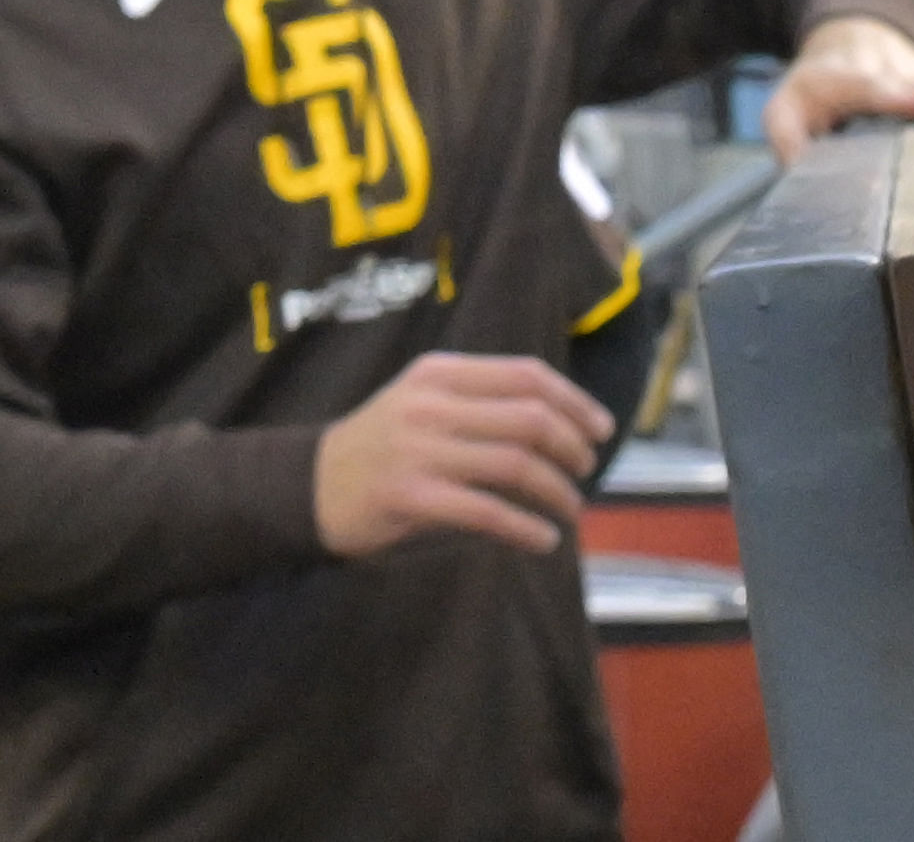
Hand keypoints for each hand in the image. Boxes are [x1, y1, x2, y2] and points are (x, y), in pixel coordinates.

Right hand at [308, 353, 615, 560]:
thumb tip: (558, 418)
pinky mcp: (413, 497)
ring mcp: (421, 450)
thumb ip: (477, 400)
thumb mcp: (422, 400)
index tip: (602, 429)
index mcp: (440, 373)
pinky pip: (489, 512)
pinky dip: (527, 529)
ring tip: (571, 510)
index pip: (526, 375)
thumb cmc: (380, 444)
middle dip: (573, 448)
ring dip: (558, 492)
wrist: (311, 484)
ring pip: (516, 465)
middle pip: (530, 418)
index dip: (575, 401)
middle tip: (586, 472)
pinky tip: (542, 540)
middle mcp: (432, 404)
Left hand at [767, 12, 913, 155]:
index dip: (890, 92)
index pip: (866, 85)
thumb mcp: (784, 110)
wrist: (847, 38)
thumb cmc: (816, 89)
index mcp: (841, 78)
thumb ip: (789, 141)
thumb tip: (803, 181)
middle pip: (913, 80)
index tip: (912, 102)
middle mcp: (883, 73)